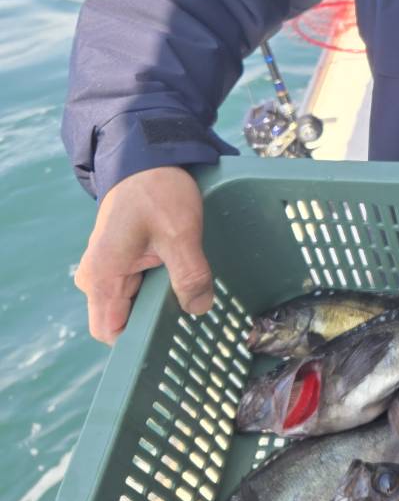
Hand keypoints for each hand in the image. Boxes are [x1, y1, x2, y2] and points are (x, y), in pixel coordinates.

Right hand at [75, 166, 213, 344]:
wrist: (146, 156)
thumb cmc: (157, 191)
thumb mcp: (180, 233)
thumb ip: (189, 275)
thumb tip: (199, 310)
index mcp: (102, 277)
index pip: (111, 332)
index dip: (139, 344)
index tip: (176, 344)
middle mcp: (97, 278)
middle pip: (122, 321)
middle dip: (155, 326)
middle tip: (196, 327)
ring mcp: (107, 269)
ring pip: (132, 305)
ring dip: (160, 308)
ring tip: (196, 307)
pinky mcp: (120, 260)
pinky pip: (136, 289)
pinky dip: (159, 292)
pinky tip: (186, 288)